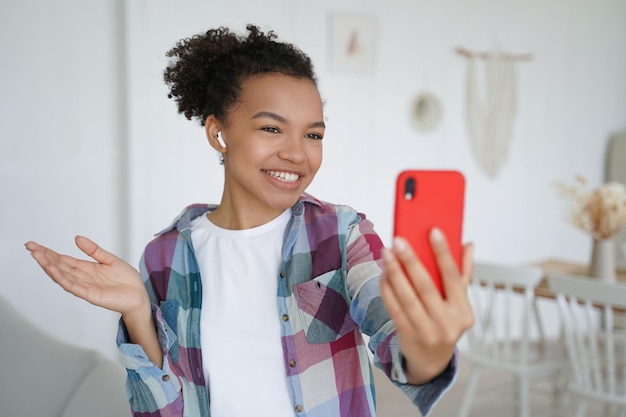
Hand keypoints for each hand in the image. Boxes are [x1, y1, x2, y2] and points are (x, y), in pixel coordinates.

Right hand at [25, 236, 147, 316]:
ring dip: (49, 266)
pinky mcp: (89, 294)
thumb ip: (93, 250)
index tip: (34, 245)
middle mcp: (82, 277)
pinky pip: (72, 286)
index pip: (63, 259)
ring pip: (62, 275)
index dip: (48, 253)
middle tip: (30, 247)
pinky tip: (53, 270)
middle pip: (58, 266)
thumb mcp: (109, 259)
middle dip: (43, 257)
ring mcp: (84, 286)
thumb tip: (76, 238)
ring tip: (37, 256)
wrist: (138, 294)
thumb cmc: (126, 279)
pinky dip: (62, 278)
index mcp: (86, 268)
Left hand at [380, 228, 473, 384]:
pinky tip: (383, 273)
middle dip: (411, 261)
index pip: (454, 278)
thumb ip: (464, 273)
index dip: (444, 253)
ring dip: (394, 273)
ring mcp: (427, 332)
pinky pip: (394, 309)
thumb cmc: (445, 322)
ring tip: (386, 253)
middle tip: (398, 240)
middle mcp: (448, 324)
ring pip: (407, 298)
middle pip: (426, 287)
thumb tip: (468, 244)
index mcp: (464, 312)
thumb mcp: (459, 302)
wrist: (432, 360)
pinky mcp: (408, 336)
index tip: (433, 231)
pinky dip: (387, 289)